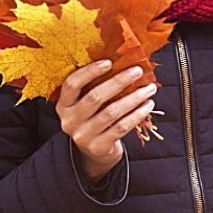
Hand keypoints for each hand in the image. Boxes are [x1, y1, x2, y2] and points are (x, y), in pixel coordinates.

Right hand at [57, 60, 157, 183]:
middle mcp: (69, 121)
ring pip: (112, 112)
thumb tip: (120, 61)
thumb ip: (94, 86)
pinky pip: (121, 127)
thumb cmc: (93, 118)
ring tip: (149, 88)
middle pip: (95, 97)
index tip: (109, 62)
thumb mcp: (84, 103)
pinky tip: (147, 105)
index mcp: (63, 105)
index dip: (89, 72)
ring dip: (133, 98)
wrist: (93, 151)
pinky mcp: (98, 147)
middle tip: (137, 71)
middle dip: (119, 82)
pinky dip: (137, 115)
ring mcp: (83, 136)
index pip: (72, 84)